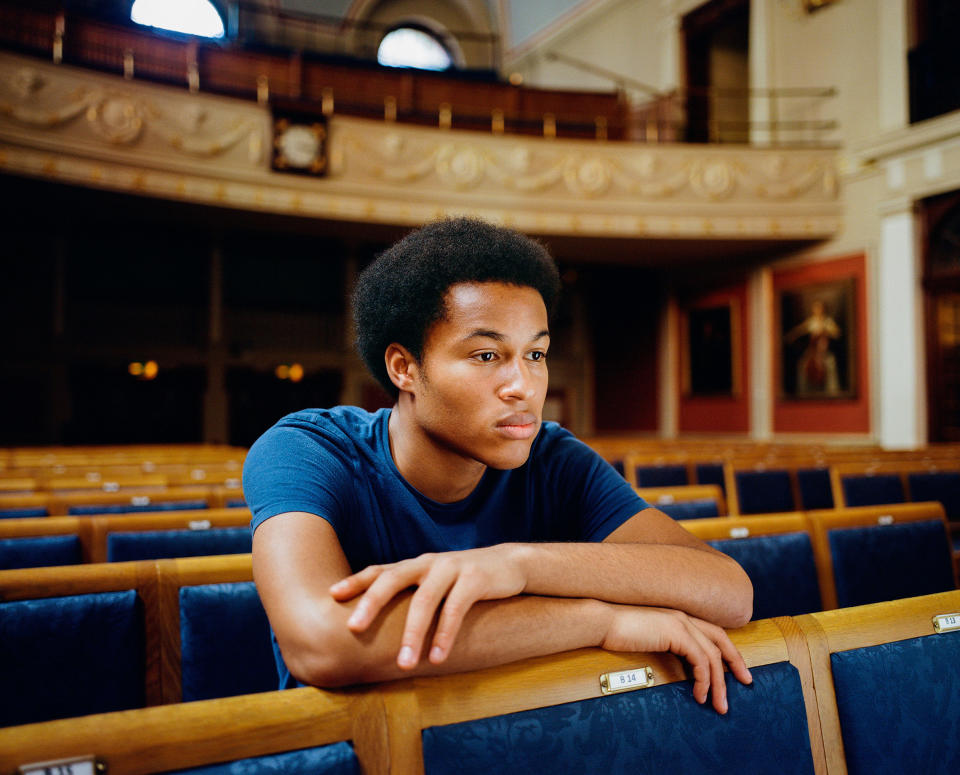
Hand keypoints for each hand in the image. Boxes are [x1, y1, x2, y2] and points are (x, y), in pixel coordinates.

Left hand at [329, 545, 527, 668]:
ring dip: (413, 634)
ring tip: (405, 664)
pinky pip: (456, 609)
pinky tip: (438, 657)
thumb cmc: (465, 581)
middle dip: (372, 602)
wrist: (510, 564)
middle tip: (354, 627)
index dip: (356, 581)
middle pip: (393, 579)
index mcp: (415, 566)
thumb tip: (379, 630)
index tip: (332, 595)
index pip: (380, 570)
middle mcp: (428, 563)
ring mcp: (451, 568)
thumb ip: (412, 597)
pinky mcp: (475, 578)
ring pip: (425, 600)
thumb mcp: (436, 584)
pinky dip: (446, 634)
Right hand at [601, 605, 751, 713]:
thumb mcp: (647, 638)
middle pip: (720, 640)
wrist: (602, 621)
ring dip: (719, 683)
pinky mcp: (676, 633)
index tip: (736, 669)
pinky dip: (705, 680)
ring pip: (713, 655)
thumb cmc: (617, 631)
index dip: (727, 650)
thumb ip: (665, 644)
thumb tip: (678, 663)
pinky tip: (700, 695)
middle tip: (746, 682)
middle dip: (736, 663)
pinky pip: (700, 661)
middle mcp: (683, 615)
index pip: (712, 631)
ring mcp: (680, 622)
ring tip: (718, 704)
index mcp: (677, 614)